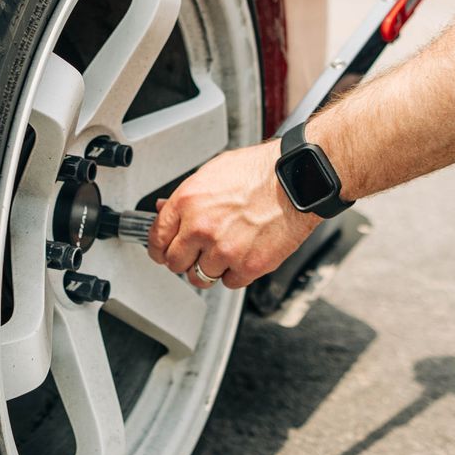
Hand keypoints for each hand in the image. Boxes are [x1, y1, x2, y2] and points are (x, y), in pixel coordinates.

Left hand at [147, 140, 320, 288]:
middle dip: (183, 260)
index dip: (159, 248)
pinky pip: (229, 282)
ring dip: (209, 269)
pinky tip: (243, 254)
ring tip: (224, 252)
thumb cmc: (261, 172)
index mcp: (188, 202)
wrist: (298, 181)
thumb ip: (186, 196)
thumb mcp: (213, 172)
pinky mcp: (248, 266)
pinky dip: (235, 273)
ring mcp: (224, 250)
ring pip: (200, 277)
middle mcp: (202, 228)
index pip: (157, 238)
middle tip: (195, 253)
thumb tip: (165, 209)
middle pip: (174, 263)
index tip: (163, 251)